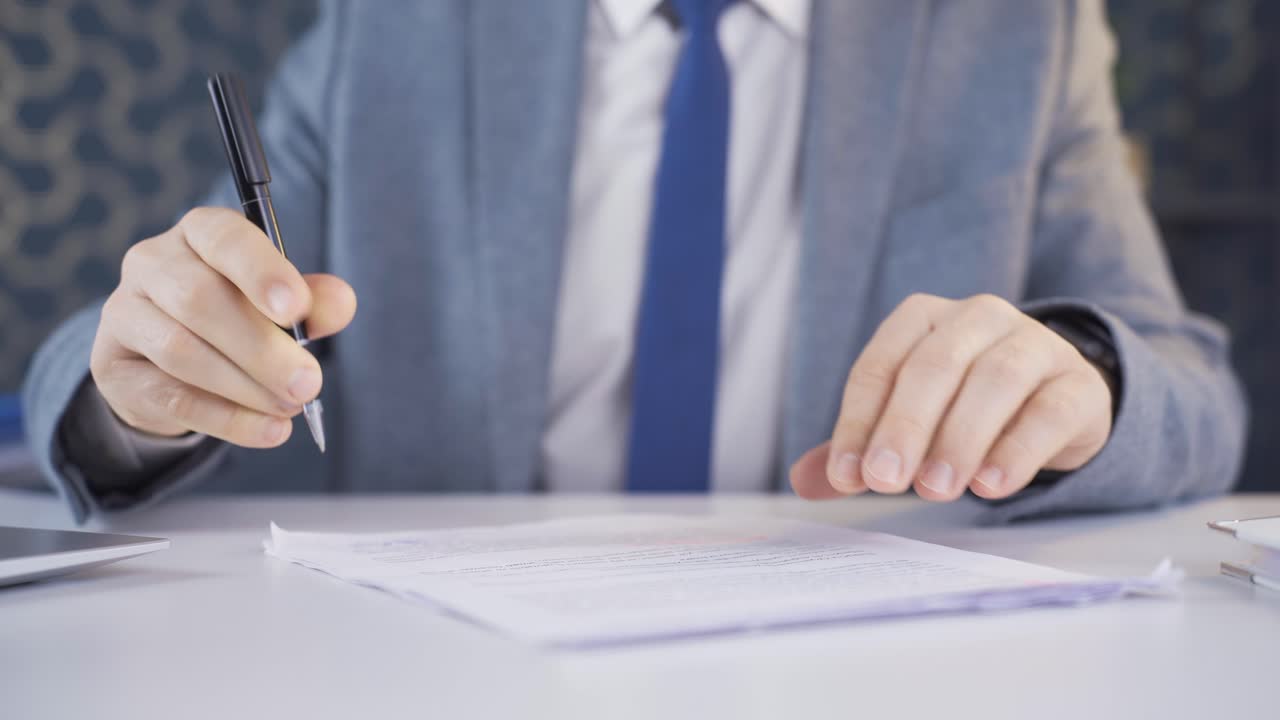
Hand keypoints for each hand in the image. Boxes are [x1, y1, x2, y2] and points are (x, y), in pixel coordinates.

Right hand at [90, 207, 356, 446]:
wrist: (169, 362)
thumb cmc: (237, 315)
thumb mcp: (280, 303)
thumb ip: (313, 301)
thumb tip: (342, 302)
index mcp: (200, 233)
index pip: (223, 238)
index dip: (261, 272)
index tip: (296, 311)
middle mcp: (153, 263)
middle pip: (200, 300)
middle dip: (262, 347)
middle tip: (308, 383)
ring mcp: (125, 314)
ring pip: (181, 351)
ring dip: (245, 386)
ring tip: (291, 407)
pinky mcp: (114, 368)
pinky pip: (171, 397)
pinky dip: (227, 419)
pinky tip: (268, 431)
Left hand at [790, 293, 1111, 501]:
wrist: (1054, 405)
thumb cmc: (963, 408)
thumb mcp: (908, 421)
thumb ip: (860, 447)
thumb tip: (804, 481)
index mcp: (924, 318)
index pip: (881, 364)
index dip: (858, 421)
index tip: (847, 475)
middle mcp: (978, 318)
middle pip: (934, 365)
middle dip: (905, 426)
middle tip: (888, 481)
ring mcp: (1035, 345)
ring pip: (995, 380)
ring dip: (960, 438)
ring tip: (937, 489)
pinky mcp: (1078, 384)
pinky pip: (1048, 411)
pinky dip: (1017, 449)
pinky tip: (991, 485)